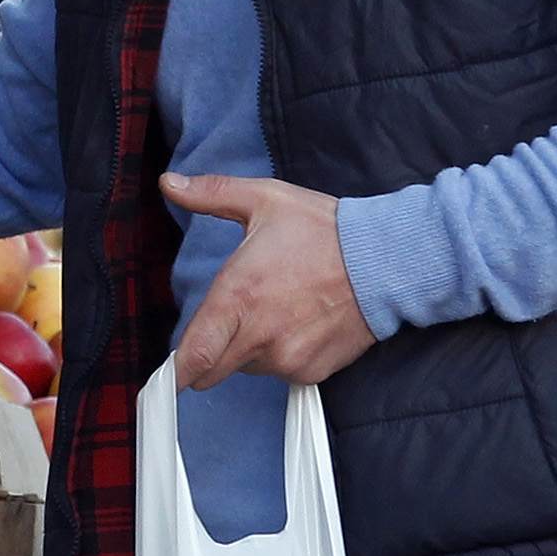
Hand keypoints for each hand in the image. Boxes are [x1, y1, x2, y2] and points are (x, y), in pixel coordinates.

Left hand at [161, 173, 376, 387]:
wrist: (386, 262)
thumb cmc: (325, 230)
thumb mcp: (265, 200)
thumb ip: (212, 194)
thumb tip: (170, 183)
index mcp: (238, 297)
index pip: (193, 356)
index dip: (176, 370)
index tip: (169, 371)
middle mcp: (259, 336)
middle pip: (211, 371)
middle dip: (208, 354)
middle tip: (227, 323)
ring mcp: (287, 358)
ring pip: (246, 368)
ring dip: (247, 349)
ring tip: (276, 310)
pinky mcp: (311, 371)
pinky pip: (280, 372)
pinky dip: (281, 355)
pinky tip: (298, 323)